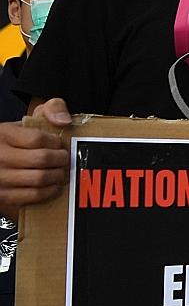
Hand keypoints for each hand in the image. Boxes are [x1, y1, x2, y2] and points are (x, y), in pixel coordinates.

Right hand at [0, 98, 71, 213]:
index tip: (59, 144)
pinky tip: (53, 185)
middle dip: (61, 159)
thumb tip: (64, 121)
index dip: (55, 142)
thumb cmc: (15, 141)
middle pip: (42, 159)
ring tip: (60, 171)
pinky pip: (33, 195)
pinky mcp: (4, 196)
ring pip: (39, 178)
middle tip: (65, 159)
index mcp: (3, 134)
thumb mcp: (28, 120)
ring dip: (57, 176)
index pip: (37, 138)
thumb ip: (51, 109)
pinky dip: (49, 191)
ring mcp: (0, 177)